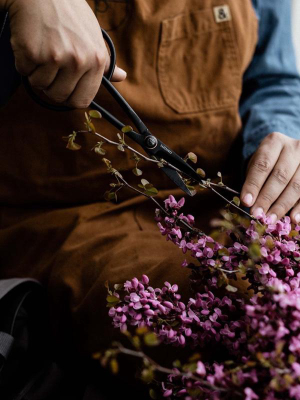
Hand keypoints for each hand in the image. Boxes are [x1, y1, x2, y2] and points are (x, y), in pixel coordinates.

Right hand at [6, 0, 125, 107]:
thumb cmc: (70, 15)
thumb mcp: (94, 37)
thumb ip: (105, 63)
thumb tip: (121, 77)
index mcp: (96, 61)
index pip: (82, 100)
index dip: (71, 97)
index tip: (65, 89)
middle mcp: (79, 61)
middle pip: (59, 97)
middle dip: (51, 87)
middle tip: (50, 68)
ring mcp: (55, 57)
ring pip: (40, 85)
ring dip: (37, 73)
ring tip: (42, 52)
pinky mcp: (33, 52)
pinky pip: (24, 71)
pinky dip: (24, 62)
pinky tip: (31, 44)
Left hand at [241, 132, 299, 223]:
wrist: (289, 154)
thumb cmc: (268, 162)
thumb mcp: (257, 164)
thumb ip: (254, 181)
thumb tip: (249, 204)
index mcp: (275, 142)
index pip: (262, 164)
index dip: (254, 185)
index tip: (246, 202)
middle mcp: (294, 147)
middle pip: (280, 176)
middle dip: (267, 198)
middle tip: (257, 215)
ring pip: (297, 185)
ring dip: (282, 206)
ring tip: (271, 220)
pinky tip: (295, 219)